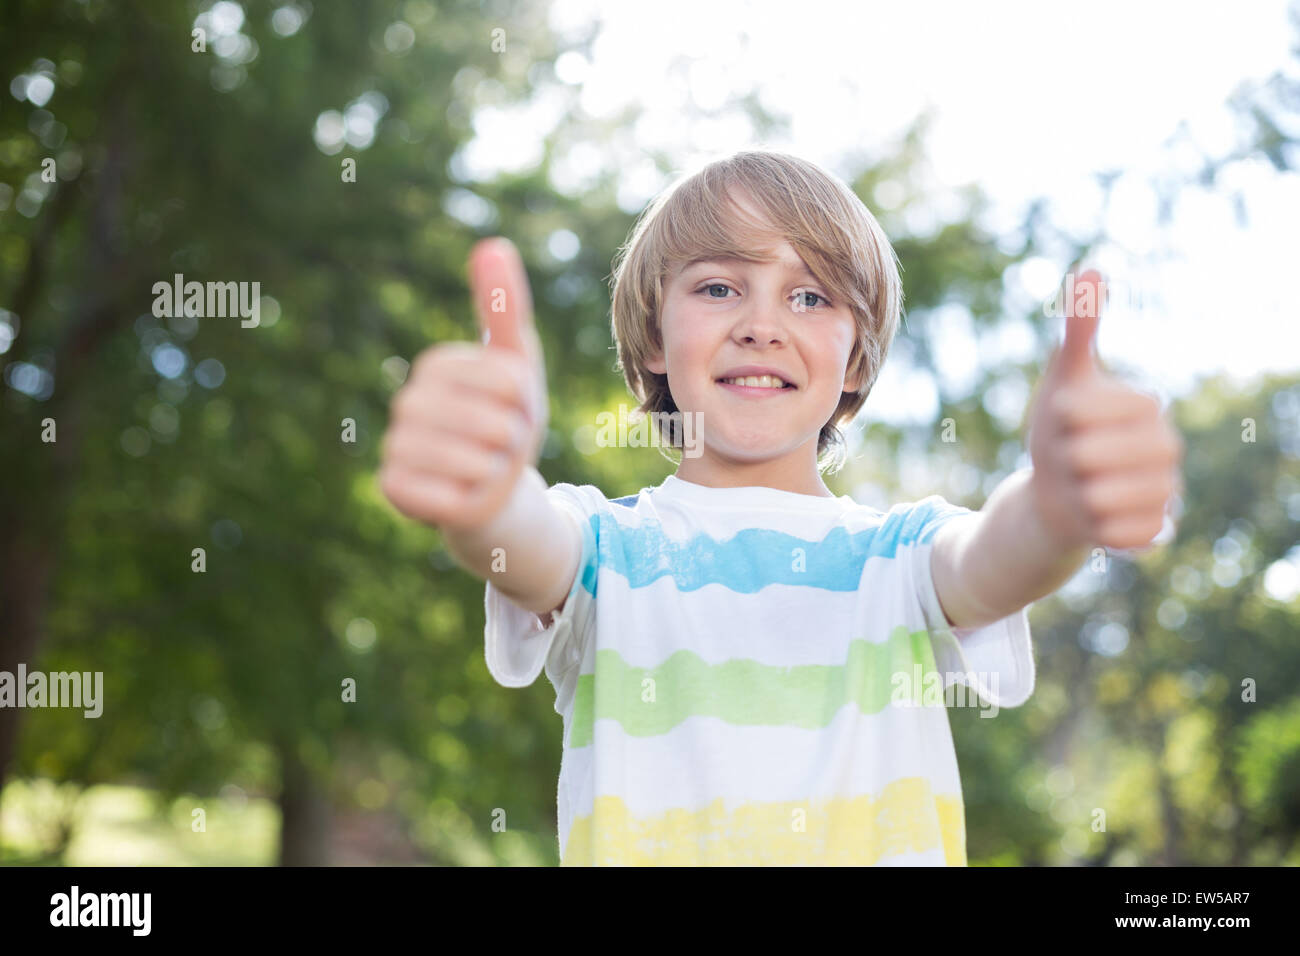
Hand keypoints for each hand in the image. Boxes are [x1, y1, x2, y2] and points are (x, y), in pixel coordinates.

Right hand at [379, 237, 549, 530]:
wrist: (491, 490)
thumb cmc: (505, 421)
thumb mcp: (517, 364)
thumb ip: (505, 307)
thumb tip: (492, 244)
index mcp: (436, 365)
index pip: (509, 380)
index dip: (524, 402)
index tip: (510, 407)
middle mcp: (407, 402)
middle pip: (496, 423)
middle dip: (511, 441)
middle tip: (498, 444)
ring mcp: (396, 446)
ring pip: (476, 462)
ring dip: (494, 472)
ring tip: (483, 467)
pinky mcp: (394, 489)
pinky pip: (451, 496)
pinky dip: (470, 500)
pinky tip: (460, 495)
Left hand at [1026, 269, 1182, 551]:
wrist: (1057, 495)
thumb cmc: (1062, 431)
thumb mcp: (1063, 379)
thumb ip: (1078, 328)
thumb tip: (1091, 269)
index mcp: (1147, 407)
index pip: (1086, 410)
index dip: (1063, 416)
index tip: (1064, 418)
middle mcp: (1166, 450)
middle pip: (1091, 457)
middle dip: (1065, 459)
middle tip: (1072, 459)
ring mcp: (1165, 493)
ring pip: (1104, 499)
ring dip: (1078, 496)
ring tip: (1082, 488)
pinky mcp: (1155, 533)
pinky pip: (1119, 535)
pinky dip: (1096, 530)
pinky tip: (1096, 518)